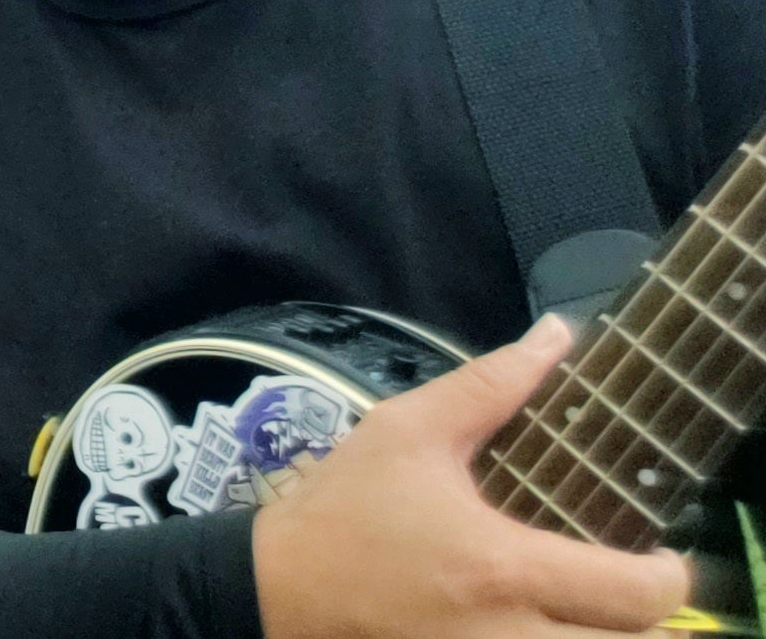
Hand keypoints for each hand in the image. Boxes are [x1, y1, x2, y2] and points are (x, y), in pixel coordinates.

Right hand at [253, 316, 691, 636]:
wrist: (274, 588)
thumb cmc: (344, 508)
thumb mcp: (407, 430)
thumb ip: (489, 385)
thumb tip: (557, 334)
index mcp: (502, 567)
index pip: (636, 596)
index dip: (668, 576)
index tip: (658, 556)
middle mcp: (507, 635)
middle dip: (649, 626)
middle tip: (631, 593)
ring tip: (596, 615)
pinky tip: (549, 629)